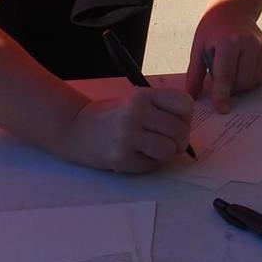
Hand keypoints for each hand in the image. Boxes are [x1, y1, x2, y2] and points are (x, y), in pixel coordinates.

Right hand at [63, 89, 194, 172]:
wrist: (74, 129)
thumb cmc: (112, 116)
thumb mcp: (136, 102)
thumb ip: (162, 110)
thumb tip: (187, 132)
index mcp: (144, 95)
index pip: (185, 104)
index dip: (186, 118)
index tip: (175, 124)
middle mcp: (136, 112)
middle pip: (180, 131)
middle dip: (178, 142)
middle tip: (165, 144)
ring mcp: (127, 135)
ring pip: (168, 150)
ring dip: (163, 155)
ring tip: (148, 150)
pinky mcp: (120, 157)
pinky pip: (150, 166)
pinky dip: (146, 165)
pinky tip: (132, 156)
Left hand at [183, 2, 261, 114]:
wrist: (234, 10)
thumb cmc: (214, 28)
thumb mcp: (198, 46)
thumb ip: (195, 72)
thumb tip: (192, 96)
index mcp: (228, 41)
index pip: (226, 74)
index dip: (222, 94)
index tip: (222, 109)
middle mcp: (249, 44)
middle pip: (240, 82)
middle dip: (229, 88)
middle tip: (219, 76)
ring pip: (252, 82)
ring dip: (240, 85)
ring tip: (231, 69)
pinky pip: (261, 77)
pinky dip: (250, 79)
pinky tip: (241, 68)